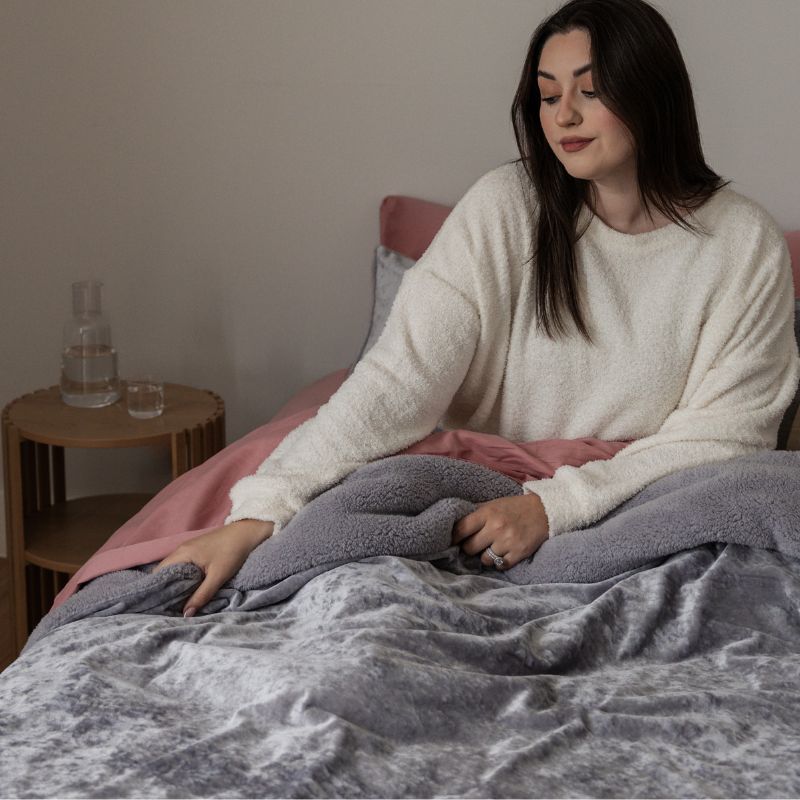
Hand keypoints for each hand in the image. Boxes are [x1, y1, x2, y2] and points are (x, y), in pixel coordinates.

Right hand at [153, 519, 273, 616]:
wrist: (248, 532)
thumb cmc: (233, 552)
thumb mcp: (218, 576)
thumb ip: (202, 595)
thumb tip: (186, 614)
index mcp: (182, 553)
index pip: (159, 573)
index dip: (157, 590)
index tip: (158, 606)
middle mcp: (181, 549)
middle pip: (164, 572)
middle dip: (165, 589)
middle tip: (167, 607)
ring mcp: (188, 548)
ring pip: (174, 569)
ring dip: (174, 583)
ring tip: (176, 601)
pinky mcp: (196, 550)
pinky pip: (182, 565)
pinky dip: (182, 577)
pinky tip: (187, 588)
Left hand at [452, 493, 548, 569]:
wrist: (544, 511)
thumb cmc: (514, 507)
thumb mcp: (493, 504)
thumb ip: (476, 513)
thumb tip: (453, 524)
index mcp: (487, 513)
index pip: (461, 529)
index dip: (454, 537)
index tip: (452, 541)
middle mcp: (496, 528)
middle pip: (469, 548)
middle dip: (470, 547)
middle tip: (475, 544)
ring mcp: (508, 542)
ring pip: (484, 560)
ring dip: (486, 556)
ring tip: (492, 548)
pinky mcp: (519, 553)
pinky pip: (500, 566)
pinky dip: (499, 562)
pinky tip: (502, 554)